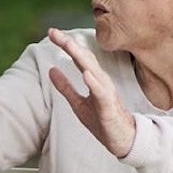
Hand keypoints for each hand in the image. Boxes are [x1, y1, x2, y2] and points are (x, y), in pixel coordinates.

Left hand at [47, 27, 136, 157]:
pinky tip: (86, 74)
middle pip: (85, 58)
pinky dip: (94, 83)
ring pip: (93, 71)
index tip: (51, 31)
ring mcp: (106, 93)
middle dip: (70, 44)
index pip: (79, 56)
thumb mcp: (78, 103)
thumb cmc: (102, 120)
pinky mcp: (109, 107)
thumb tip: (51, 70)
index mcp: (94, 78)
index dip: (66, 43)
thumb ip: (65, 87)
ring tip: (68, 45)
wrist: (122, 140)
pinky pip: (101, 93)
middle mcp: (101, 81)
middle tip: (54, 32)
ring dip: (81, 57)